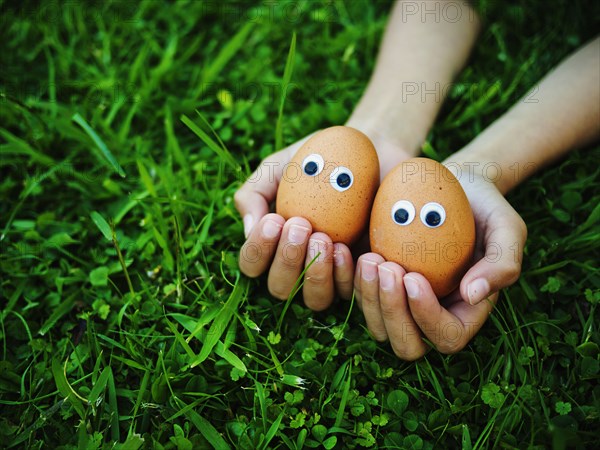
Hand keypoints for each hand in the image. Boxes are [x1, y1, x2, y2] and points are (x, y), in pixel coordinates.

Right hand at [235, 131, 414, 310]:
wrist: (370, 150)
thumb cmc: (317, 158)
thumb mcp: (279, 167)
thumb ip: (255, 192)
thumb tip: (250, 229)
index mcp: (273, 243)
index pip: (252, 264)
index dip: (258, 251)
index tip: (274, 220)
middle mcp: (298, 265)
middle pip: (280, 289)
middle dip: (287, 260)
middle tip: (301, 224)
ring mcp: (331, 273)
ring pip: (314, 299)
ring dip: (314, 273)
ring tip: (323, 237)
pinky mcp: (362, 273)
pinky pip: (348, 291)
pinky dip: (343, 274)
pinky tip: (344, 247)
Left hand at [353, 171, 526, 359]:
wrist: (455, 185)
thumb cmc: (485, 205)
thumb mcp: (507, 227)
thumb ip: (502, 264)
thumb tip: (472, 296)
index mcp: (465, 312)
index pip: (447, 336)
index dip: (427, 316)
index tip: (414, 277)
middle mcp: (431, 315)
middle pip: (407, 345)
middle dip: (392, 312)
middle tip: (388, 268)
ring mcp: (401, 303)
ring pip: (378, 327)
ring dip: (369, 297)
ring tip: (371, 258)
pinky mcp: (378, 284)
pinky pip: (357, 299)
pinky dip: (348, 281)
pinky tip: (347, 251)